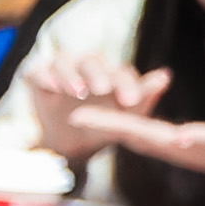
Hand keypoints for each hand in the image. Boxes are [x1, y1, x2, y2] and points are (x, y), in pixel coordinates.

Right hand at [23, 52, 166, 160]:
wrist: (71, 143)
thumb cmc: (103, 126)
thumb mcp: (125, 118)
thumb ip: (144, 96)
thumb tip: (165, 75)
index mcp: (111, 74)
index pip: (119, 73)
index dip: (125, 85)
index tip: (129, 100)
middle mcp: (86, 67)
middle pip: (91, 62)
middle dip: (97, 74)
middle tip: (102, 89)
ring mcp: (61, 71)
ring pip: (64, 62)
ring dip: (71, 74)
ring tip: (77, 90)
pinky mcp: (38, 78)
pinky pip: (39, 72)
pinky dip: (45, 76)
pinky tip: (53, 87)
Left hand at [76, 109, 204, 185]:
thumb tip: (179, 138)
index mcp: (177, 145)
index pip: (134, 132)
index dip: (106, 123)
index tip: (76, 117)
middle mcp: (172, 146)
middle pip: (129, 132)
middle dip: (101, 123)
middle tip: (69, 112)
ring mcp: (179, 145)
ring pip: (139, 132)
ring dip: (114, 122)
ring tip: (88, 112)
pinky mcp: (188, 142)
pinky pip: (153, 131)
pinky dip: (135, 121)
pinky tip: (124, 112)